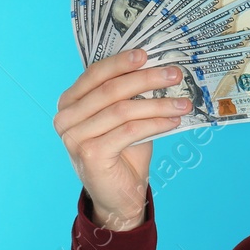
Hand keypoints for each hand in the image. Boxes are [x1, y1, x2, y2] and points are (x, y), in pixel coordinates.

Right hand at [53, 48, 189, 229]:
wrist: (119, 195)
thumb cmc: (123, 153)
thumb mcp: (125, 119)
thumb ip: (130, 96)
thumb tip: (158, 68)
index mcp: (70, 103)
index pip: (95, 74)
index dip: (121, 63)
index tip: (147, 54)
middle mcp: (66, 118)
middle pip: (110, 90)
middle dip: (146, 79)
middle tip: (174, 74)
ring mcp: (74, 137)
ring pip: (123, 110)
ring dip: (158, 104)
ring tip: (183, 103)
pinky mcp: (90, 154)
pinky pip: (129, 131)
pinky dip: (155, 123)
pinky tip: (173, 120)